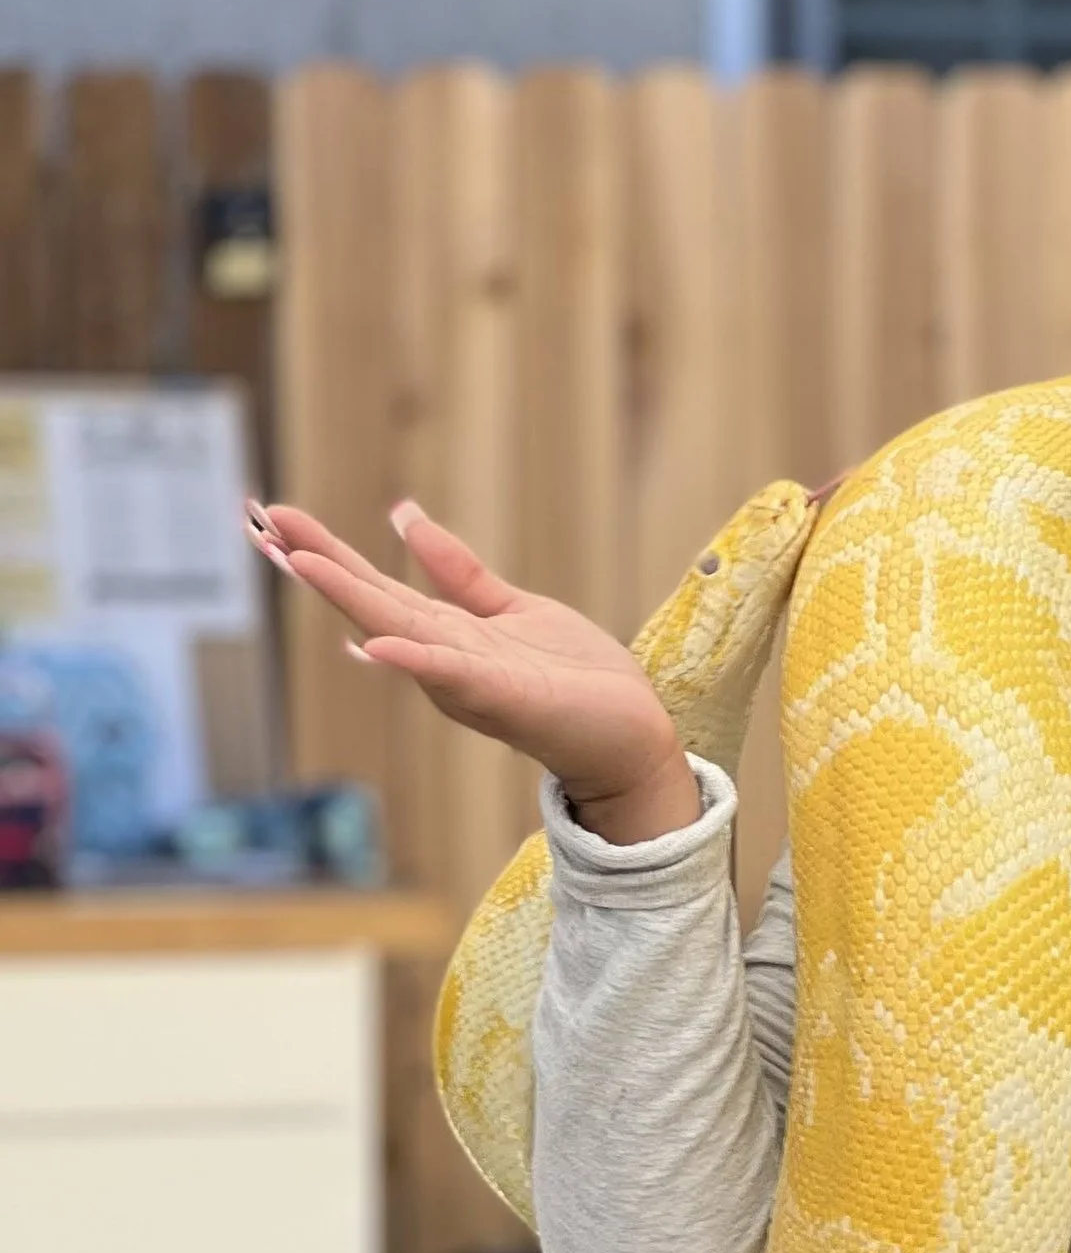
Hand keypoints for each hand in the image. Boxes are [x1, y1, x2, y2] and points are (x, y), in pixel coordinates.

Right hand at [248, 496, 700, 842]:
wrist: (631, 737)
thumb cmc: (576, 680)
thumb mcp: (512, 608)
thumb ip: (457, 571)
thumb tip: (403, 516)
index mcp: (445, 632)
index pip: (373, 586)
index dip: (325, 550)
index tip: (274, 515)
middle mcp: (444, 658)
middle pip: (370, 605)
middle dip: (317, 566)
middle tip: (259, 526)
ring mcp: (471, 681)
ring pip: (399, 634)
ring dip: (349, 601)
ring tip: (298, 564)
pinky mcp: (508, 699)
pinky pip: (454, 677)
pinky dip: (416, 663)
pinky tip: (377, 648)